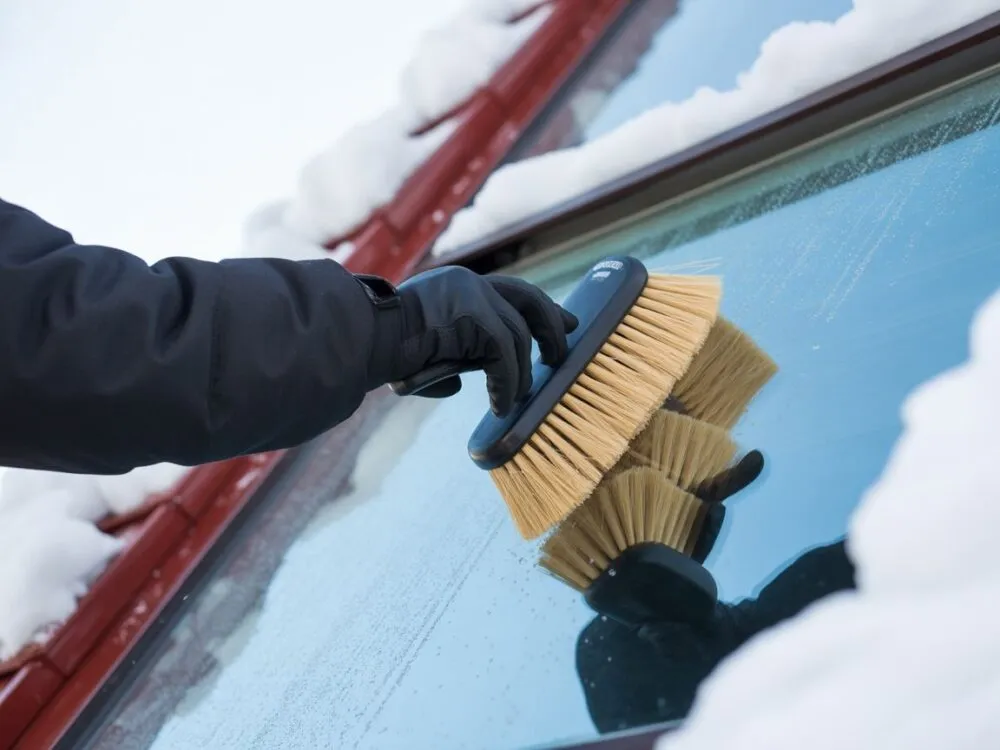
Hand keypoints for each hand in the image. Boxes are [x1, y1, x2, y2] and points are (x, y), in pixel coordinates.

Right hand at [366, 266, 577, 415]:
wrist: (362, 339)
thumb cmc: (380, 349)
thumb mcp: (423, 347)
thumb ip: (448, 355)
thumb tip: (458, 384)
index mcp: (459, 284)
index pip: (511, 291)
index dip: (540, 308)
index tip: (564, 323)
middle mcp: (471, 283)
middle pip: (527, 300)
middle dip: (551, 325)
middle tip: (563, 351)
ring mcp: (474, 297)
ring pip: (517, 338)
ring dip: (520, 375)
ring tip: (512, 400)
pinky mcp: (477, 320)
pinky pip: (505, 358)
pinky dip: (507, 385)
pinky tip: (500, 404)